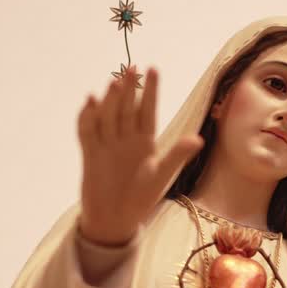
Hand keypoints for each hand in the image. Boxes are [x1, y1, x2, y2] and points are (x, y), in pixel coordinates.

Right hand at [76, 67, 202, 245]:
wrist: (114, 219)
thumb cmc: (141, 198)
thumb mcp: (161, 175)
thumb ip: (177, 155)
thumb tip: (199, 139)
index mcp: (145, 142)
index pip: (148, 111)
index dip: (150, 91)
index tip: (153, 70)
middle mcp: (125, 139)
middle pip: (126, 108)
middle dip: (129, 89)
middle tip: (131, 68)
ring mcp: (107, 144)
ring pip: (108, 116)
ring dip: (110, 100)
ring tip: (114, 82)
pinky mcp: (90, 154)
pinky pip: (88, 131)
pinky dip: (87, 117)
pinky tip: (90, 101)